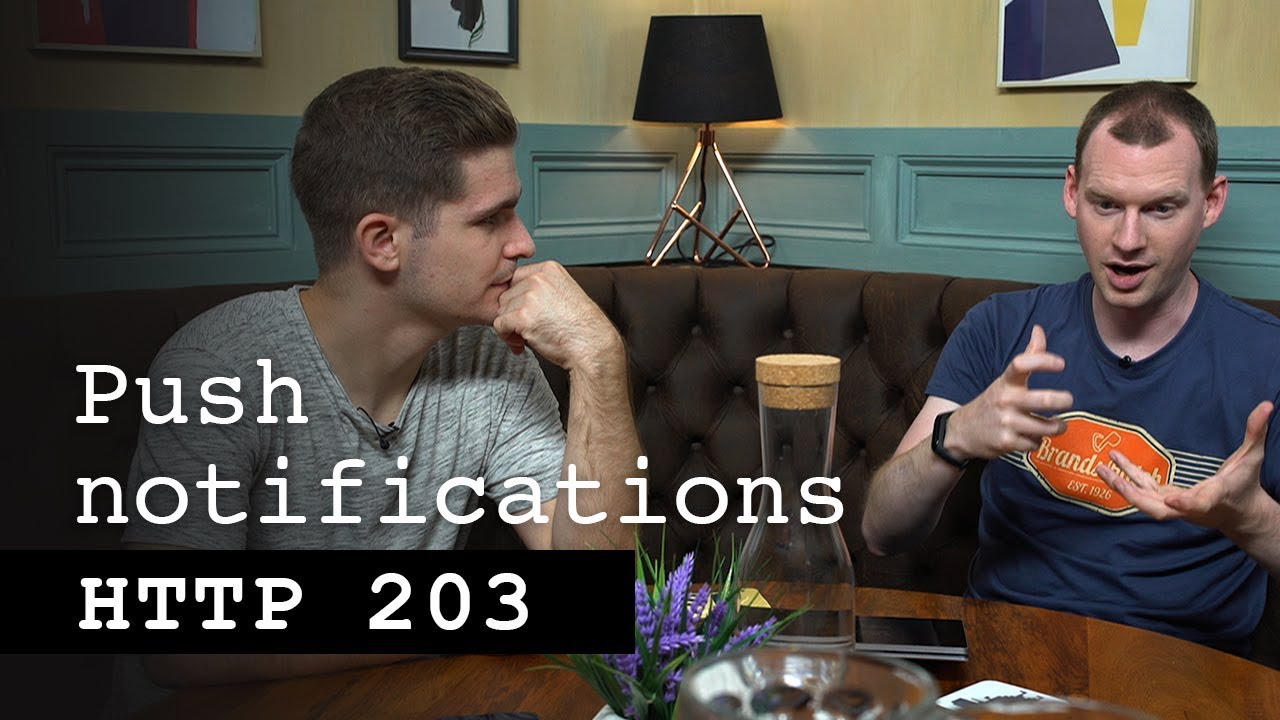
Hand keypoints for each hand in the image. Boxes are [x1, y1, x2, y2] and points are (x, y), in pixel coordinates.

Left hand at [492, 261, 620, 370]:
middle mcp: (538, 279)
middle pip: (506, 294)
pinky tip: (521, 343)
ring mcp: (530, 297)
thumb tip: (515, 296)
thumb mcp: (564, 294)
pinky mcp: (522, 316)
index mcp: (549, 269)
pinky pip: (499, 324)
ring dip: (509, 327)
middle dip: (512, 314)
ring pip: (501, 310)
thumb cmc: (581, 327)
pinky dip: (506, 336)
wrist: (592, 345)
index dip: (518, 299)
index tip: (526, 313)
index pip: (516, 278)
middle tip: (525, 329)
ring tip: (526, 337)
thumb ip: (541, 289)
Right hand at [948, 325, 1073, 459]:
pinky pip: (1034, 443)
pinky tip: (1032, 436)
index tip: (1061, 364)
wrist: (962, 431)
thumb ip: (1028, 355)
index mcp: (1006, 381)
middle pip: (1044, 400)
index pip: (1022, 364)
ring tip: (1057, 424)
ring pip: (1045, 427)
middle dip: (1063, 401)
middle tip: (1068, 400)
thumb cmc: (992, 402)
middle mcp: (1006, 400)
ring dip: (1056, 427)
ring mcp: (1006, 422)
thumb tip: (1039, 329)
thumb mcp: (1005, 379)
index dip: (1044, 361)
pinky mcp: (1006, 442)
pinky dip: (1037, 441)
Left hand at [1099, 401, 1274, 532]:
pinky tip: (1111, 465)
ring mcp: (1175, 506)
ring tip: (1102, 468)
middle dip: (1134, 495)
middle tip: (1112, 477)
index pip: (1199, 503)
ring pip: (1144, 501)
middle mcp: (1189, 506)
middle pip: (1158, 510)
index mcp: (1213, 497)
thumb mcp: (1252, 458)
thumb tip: (1267, 405)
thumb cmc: (1245, 485)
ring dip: (1122, 485)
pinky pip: (1143, 492)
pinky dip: (1126, 480)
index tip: (1173, 499)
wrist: (1240, 514)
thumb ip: (1256, 433)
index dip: (1186, 504)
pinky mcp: (1166, 502)